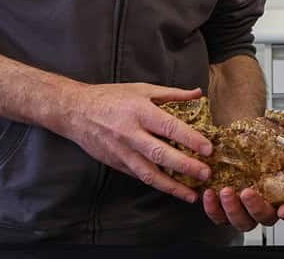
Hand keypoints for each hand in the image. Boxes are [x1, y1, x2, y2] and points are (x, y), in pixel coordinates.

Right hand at [56, 82, 212, 204]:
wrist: (76, 111)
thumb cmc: (112, 97)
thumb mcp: (142, 89)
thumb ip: (172, 94)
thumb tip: (199, 94)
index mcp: (140, 112)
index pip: (169, 127)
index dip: (190, 138)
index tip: (208, 148)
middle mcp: (131, 134)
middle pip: (161, 154)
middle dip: (185, 166)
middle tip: (206, 173)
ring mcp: (123, 152)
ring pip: (149, 173)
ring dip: (172, 186)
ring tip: (192, 194)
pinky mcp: (117, 164)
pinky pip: (139, 176)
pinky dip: (157, 184)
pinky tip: (172, 189)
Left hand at [202, 117, 283, 230]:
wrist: (243, 145)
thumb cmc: (267, 146)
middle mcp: (266, 206)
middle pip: (264, 219)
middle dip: (255, 208)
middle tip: (248, 192)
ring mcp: (245, 210)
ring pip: (241, 221)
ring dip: (233, 210)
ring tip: (226, 191)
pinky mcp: (225, 208)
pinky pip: (219, 217)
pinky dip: (213, 209)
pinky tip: (210, 194)